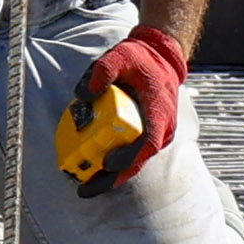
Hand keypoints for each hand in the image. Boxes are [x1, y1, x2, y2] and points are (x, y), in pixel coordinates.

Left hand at [60, 26, 186, 196]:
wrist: (160, 58)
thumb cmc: (141, 59)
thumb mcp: (121, 55)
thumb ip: (102, 71)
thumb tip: (82, 94)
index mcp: (158, 111)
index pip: (147, 141)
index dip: (129, 156)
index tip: (108, 163)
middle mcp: (161, 128)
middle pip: (138, 161)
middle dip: (113, 178)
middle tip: (86, 188)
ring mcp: (156, 134)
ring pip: (135, 162)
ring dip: (111, 177)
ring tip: (85, 186)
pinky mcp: (146, 135)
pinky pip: (131, 155)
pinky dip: (114, 166)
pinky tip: (93, 171)